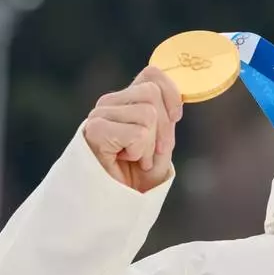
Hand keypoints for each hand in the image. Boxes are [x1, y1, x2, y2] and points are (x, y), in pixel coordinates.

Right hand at [83, 65, 182, 192]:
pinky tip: (125, 160)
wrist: (118, 202)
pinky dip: (139, 152)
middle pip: (152, 93)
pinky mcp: (94, 130)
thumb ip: (166, 118)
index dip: (171, 94)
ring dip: (149, 145)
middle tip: (150, 152)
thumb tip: (179, 97)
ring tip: (136, 158)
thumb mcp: (161, 142)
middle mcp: (110, 102)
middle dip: (162, 128)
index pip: (152, 73)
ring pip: (147, 114)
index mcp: (126, 99)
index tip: (175, 118)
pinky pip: (137, 133)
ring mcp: (99, 115)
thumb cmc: (139, 174)